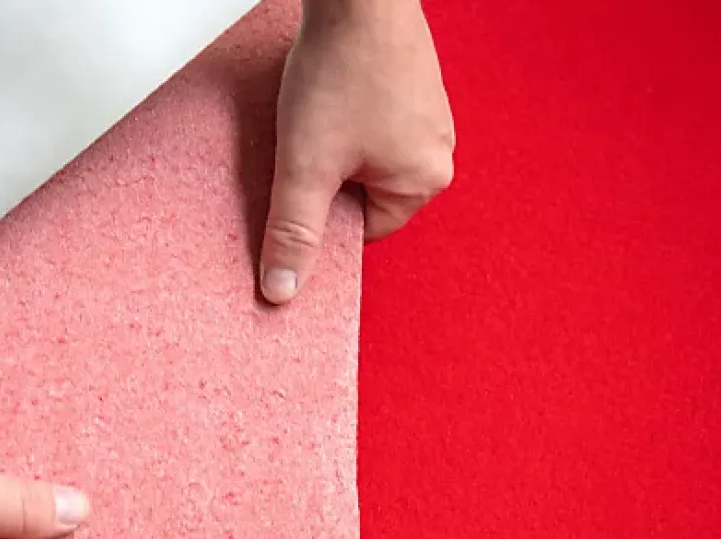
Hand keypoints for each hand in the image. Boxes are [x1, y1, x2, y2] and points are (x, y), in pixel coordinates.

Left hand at [260, 0, 454, 303]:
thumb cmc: (343, 65)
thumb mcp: (307, 165)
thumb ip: (294, 231)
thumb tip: (283, 291)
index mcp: (424, 181)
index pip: (363, 229)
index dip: (325, 212)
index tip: (303, 190)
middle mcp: (437, 150)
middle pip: (366, 194)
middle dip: (332, 176)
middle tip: (310, 146)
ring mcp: (428, 112)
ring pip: (368, 155)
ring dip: (338, 144)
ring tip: (323, 112)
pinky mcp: (413, 82)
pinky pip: (375, 121)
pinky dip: (349, 113)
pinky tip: (332, 92)